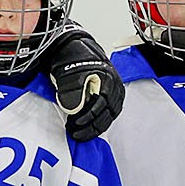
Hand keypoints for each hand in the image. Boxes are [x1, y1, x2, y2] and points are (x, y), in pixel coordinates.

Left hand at [39, 26, 124, 140]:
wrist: (76, 51)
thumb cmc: (73, 60)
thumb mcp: (68, 74)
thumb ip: (71, 91)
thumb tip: (74, 109)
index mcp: (107, 78)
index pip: (100, 103)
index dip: (87, 116)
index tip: (75, 123)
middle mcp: (115, 86)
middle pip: (107, 113)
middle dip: (90, 126)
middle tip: (75, 132)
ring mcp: (116, 93)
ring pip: (110, 117)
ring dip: (95, 128)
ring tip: (80, 133)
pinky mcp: (114, 98)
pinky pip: (110, 115)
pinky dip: (100, 124)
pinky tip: (90, 128)